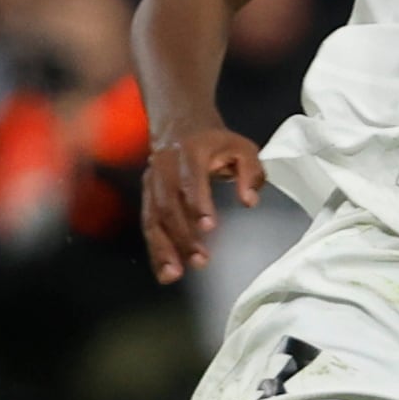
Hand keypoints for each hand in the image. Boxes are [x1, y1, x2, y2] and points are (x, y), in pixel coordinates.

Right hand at [141, 120, 267, 284]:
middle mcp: (164, 169)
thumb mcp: (241, 147)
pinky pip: (148, 226)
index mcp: (189, 152)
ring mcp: (152, 184)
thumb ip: (251, 171)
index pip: (190, 179)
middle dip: (182, 235)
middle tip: (200, 260)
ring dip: (163, 248)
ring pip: (153, 219)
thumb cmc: (215, 143)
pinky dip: (155, 251)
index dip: (197, 202)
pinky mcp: (147, 198)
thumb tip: (249, 201)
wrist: (179, 125)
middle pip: (167, 205)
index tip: (209, 226)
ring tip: (174, 274)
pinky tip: (165, 273)